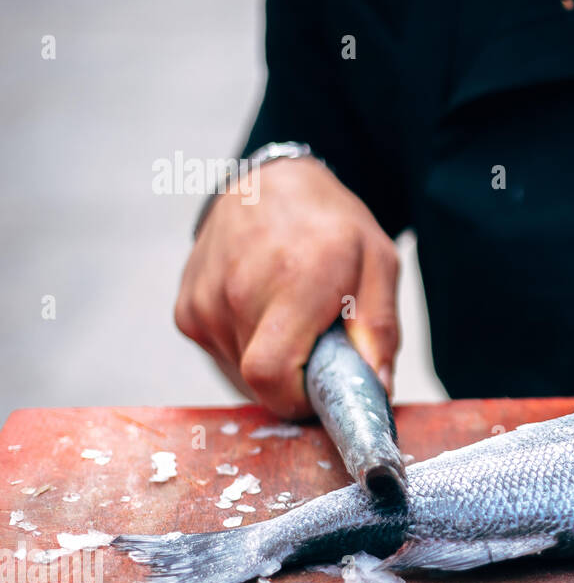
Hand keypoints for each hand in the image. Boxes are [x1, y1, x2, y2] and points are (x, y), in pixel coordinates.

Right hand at [174, 157, 399, 418]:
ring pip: (239, 370)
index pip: (272, 376)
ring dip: (271, 359)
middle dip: (294, 378)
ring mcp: (203, 303)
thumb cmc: (331, 226)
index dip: (299, 399)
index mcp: (291, 283)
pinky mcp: (185, 310)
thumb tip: (376, 391)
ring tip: (292, 317)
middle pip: (260, 380)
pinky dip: (247, 347)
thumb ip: (380, 331)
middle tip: (317, 343)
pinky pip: (221, 353)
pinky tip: (264, 311)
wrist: (269, 182)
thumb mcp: (379, 265)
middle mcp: (236, 294)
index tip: (320, 389)